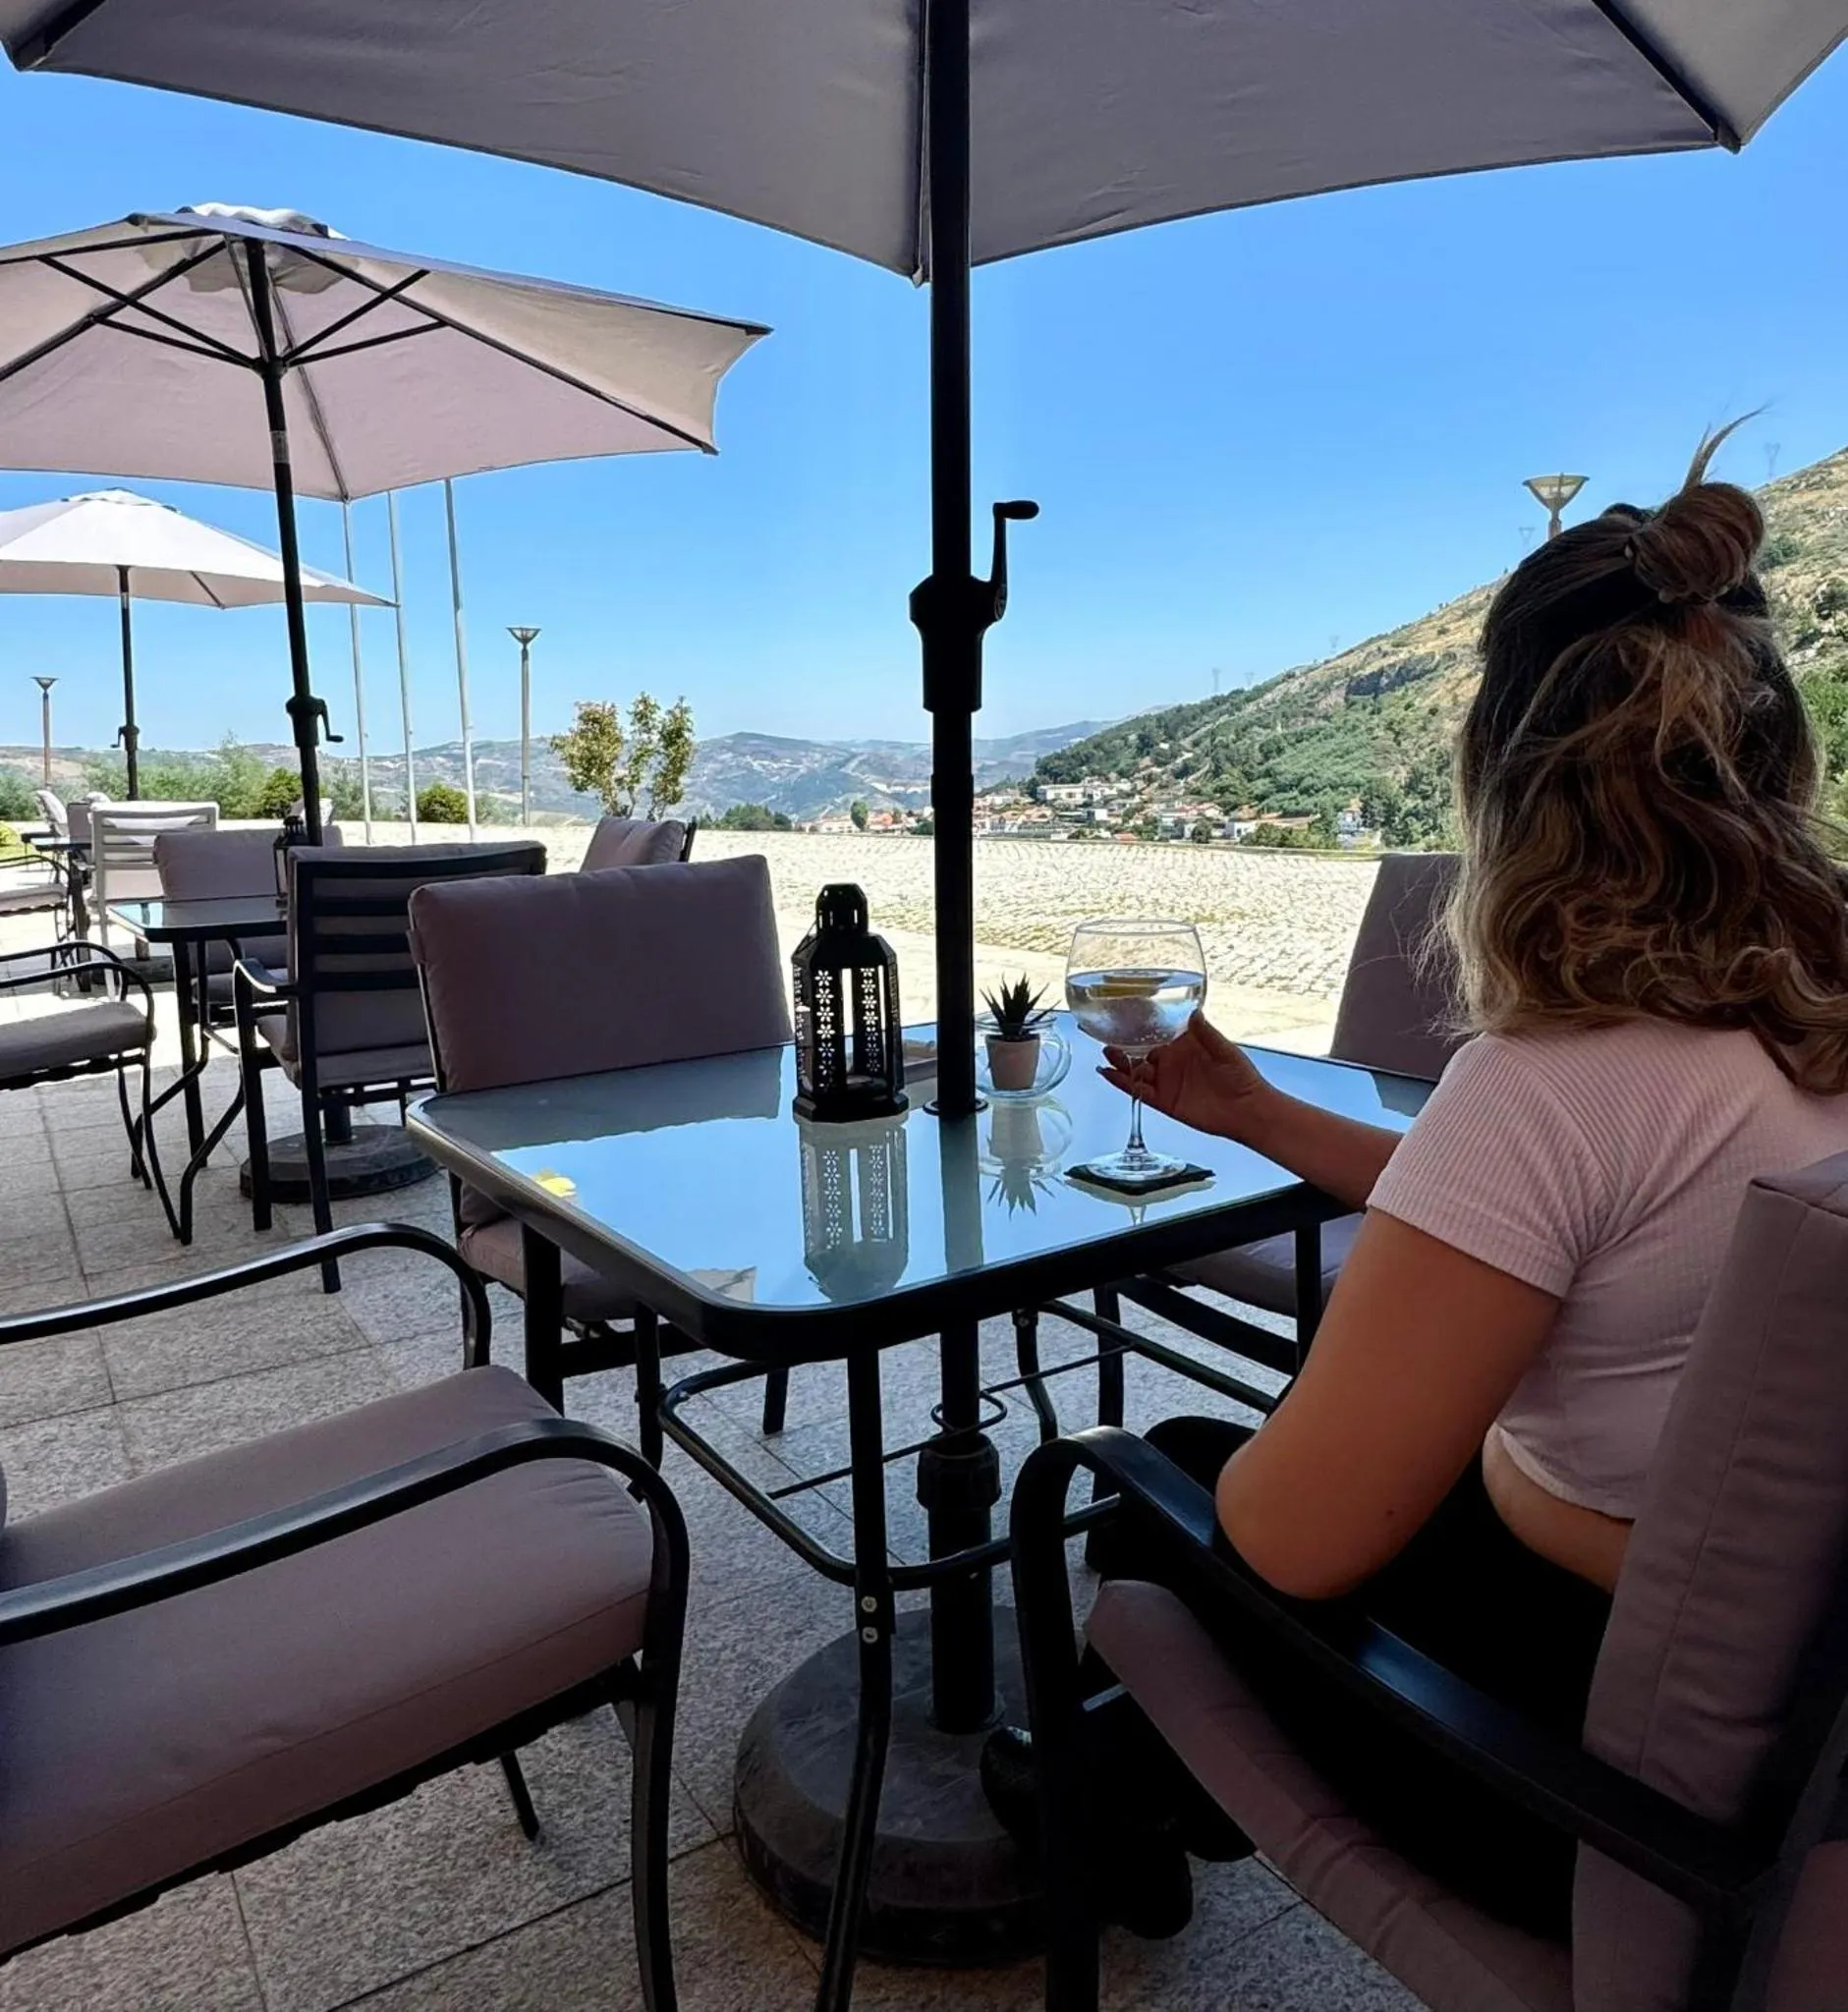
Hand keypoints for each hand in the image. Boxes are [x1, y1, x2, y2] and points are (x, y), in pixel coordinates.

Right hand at [1100, 1013, 1270, 1144]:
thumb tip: (1194, 1012)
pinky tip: (1110, 1076)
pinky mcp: (1164, 1102)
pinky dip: (1124, 1085)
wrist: (1248, 1109)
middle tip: (1107, 1038)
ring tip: (1107, 1054)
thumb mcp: (1225, 1050)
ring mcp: (1166, 1083)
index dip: (1139, 1027)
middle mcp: (1172, 1063)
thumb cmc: (1242, 1077)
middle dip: (1123, 1046)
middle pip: (1140, 1053)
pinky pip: (1139, 1093)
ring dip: (1120, 1064)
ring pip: (1136, 1072)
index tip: (1123, 1017)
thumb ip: (1206, 1033)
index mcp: (1184, 1047)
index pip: (1156, 1034)